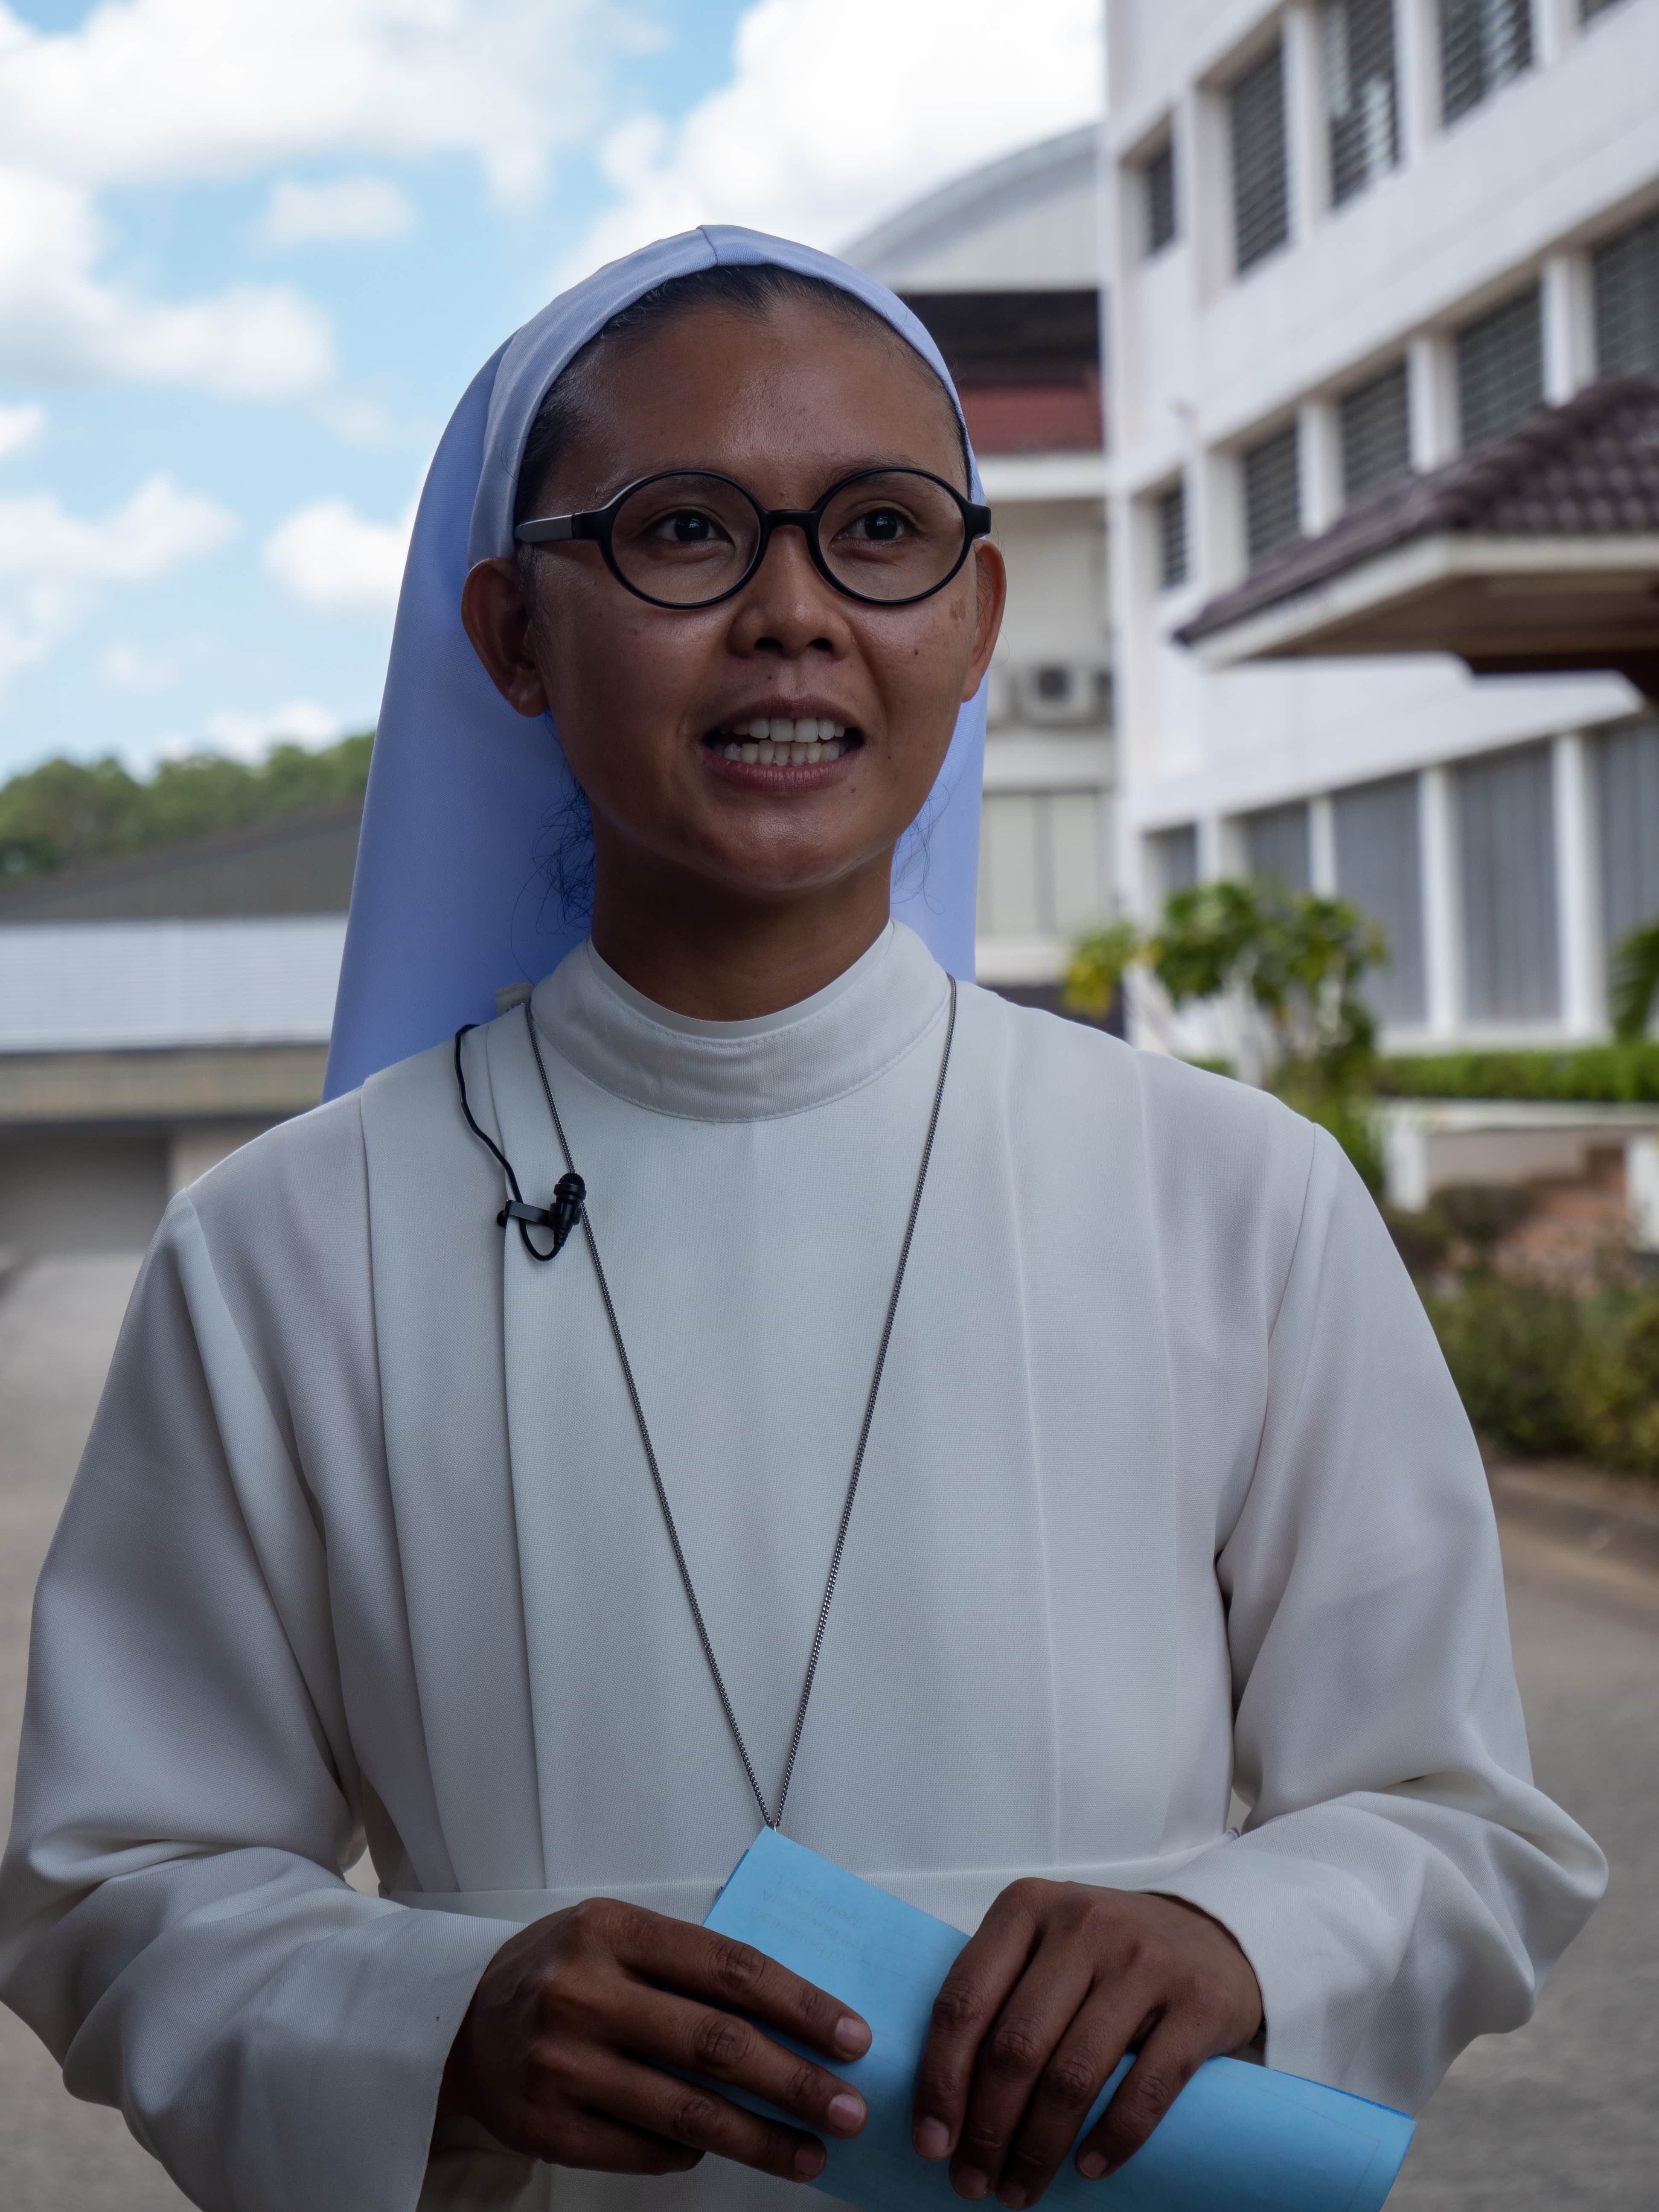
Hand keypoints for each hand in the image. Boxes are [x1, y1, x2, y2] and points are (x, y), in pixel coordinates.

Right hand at [440, 1897, 870, 2180]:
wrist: (459, 2020)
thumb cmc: (561, 1970)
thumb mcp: (617, 1937)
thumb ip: (689, 1968)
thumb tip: (794, 2020)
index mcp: (612, 1929)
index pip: (730, 1968)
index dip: (800, 2005)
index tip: (853, 2038)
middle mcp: (585, 1992)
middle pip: (717, 2044)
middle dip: (796, 2082)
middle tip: (851, 2109)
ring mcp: (562, 2063)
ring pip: (686, 2110)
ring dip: (762, 2139)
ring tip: (813, 2153)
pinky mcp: (546, 2127)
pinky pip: (644, 2149)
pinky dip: (690, 2152)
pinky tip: (722, 2151)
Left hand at [910, 1881, 1262, 2206]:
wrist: (1204, 1936)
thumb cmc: (1100, 1955)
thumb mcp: (1040, 1948)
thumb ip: (994, 2000)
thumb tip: (941, 2108)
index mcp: (1026, 1906)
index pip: (963, 2001)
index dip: (940, 2081)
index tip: (929, 2145)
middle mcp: (1083, 1922)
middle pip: (1015, 2045)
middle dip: (987, 2129)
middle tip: (974, 2184)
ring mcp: (1145, 1959)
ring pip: (1073, 2074)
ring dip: (1039, 2148)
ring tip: (1020, 2190)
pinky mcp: (1197, 2002)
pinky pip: (1146, 2087)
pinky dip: (1113, 2139)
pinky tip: (1089, 2170)